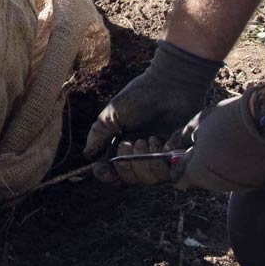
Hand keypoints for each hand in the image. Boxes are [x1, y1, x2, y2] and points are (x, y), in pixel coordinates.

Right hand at [83, 42, 223, 182]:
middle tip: (129, 143)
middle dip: (125, 166)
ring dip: (144, 162)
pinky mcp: (176, 155)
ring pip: (148, 179)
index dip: (106, 174)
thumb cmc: (140, 95)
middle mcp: (139, 154)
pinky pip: (168, 173)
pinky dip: (161, 161)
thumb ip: (99, 135)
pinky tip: (161, 141)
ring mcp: (158, 156)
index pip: (112, 171)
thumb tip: (88, 155)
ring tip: (147, 140)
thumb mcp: (113, 113)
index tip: (103, 169)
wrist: (170, 85)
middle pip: (129, 179)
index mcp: (121, 145)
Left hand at [172, 86, 264, 193]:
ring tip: (229, 145)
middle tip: (210, 144)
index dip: (180, 167)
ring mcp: (236, 186)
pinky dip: (238, 169)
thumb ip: (182, 136)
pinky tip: (243, 151)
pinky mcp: (254, 185)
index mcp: (198, 171)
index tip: (184, 156)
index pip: (179, 180)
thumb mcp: (201, 122)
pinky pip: (239, 180)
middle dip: (202, 165)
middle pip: (201, 180)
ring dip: (220, 167)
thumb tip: (171, 146)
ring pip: (220, 180)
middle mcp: (215, 184)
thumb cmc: (230, 119)